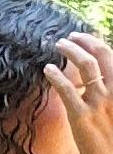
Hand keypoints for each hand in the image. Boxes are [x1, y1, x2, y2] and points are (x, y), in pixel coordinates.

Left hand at [26, 30, 112, 153]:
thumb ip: (107, 93)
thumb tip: (91, 81)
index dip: (98, 43)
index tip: (85, 38)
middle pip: (102, 55)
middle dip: (85, 41)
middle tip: (69, 37)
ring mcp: (99, 103)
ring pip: (86, 66)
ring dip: (71, 51)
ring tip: (58, 45)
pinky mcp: (81, 117)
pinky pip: (67, 90)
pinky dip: (57, 76)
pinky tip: (48, 69)